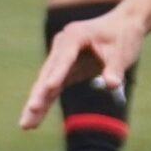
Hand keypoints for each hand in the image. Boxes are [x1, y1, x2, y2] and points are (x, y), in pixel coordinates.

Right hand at [19, 1, 147, 129]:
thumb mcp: (123, 52)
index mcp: (76, 35)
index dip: (58, 73)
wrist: (125, 25)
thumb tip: (112, 86)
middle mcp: (63, 44)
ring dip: (37, 102)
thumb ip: (115, 68)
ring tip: (26, 125)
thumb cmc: (124, 36)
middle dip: (40, 93)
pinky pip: (53, 87)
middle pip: (49, 72)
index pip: (65, 57)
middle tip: (31, 111)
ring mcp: (61, 56)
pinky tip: (35, 119)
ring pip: (46, 82)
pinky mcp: (65, 68)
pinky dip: (46, 102)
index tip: (51, 87)